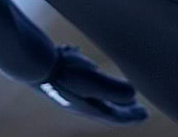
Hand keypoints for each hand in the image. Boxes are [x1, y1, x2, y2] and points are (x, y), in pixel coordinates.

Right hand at [33, 46, 147, 124]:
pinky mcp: (61, 74)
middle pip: (104, 107)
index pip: (114, 116)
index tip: (146, 114)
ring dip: (106, 93)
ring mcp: (69, 87)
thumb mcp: (91, 81)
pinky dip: (89, 75)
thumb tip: (133, 95)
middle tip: (136, 107)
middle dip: (121, 108)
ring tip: (113, 87)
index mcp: (88, 107)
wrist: (32, 62)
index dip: (130, 116)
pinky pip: (79, 77)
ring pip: (91, 93)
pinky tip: (86, 62)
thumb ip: (113, 89)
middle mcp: (79, 100)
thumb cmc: (63, 73)